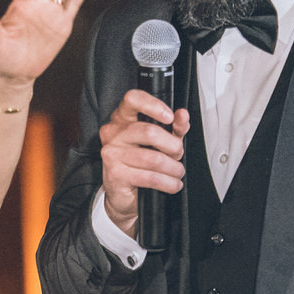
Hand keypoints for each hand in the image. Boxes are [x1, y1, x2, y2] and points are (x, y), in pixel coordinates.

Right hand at [98, 89, 190, 235]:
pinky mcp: (115, 174)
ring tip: (177, 172)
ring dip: (173, 169)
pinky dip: (168, 183)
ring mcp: (111, 153)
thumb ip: (173, 127)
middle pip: (150, 132)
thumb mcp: (160, 141)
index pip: (132, 99)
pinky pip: (150, 177)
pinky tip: (172, 184)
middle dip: (173, 146)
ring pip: (153, 159)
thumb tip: (182, 115)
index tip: (170, 117)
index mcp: (122, 118)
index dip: (153, 105)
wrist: (122, 193)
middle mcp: (113, 133)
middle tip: (178, 155)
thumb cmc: (140, 162)